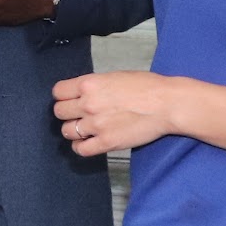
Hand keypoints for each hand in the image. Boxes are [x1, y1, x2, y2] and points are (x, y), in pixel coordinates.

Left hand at [52, 71, 181, 155]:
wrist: (167, 104)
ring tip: (84, 129)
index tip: (69, 100)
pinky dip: (81, 147)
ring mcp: (96, 125)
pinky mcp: (107, 142)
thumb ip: (95, 86)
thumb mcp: (115, 76)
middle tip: (78, 114)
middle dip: (67, 113)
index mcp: (89, 84)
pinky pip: (81, 149)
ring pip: (67, 131)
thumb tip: (82, 93)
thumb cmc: (147, 87)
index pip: (58, 92)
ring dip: (73, 130)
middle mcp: (88, 104)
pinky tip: (88, 142)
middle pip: (59, 112)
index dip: (63, 96)